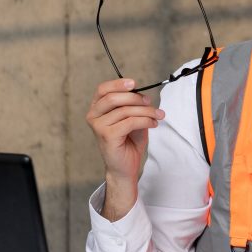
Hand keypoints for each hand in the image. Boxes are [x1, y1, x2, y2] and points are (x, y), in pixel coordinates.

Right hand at [85, 78, 163, 219]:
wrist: (125, 167)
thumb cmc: (128, 142)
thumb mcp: (132, 118)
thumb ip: (133, 106)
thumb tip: (142, 95)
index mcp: (97, 109)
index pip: (103, 89)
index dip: (118, 84)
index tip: (134, 83)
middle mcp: (93, 116)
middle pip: (114, 98)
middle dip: (136, 98)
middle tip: (151, 103)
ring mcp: (98, 126)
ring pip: (125, 110)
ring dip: (146, 111)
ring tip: (158, 116)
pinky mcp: (107, 136)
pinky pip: (130, 122)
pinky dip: (145, 120)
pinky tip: (153, 124)